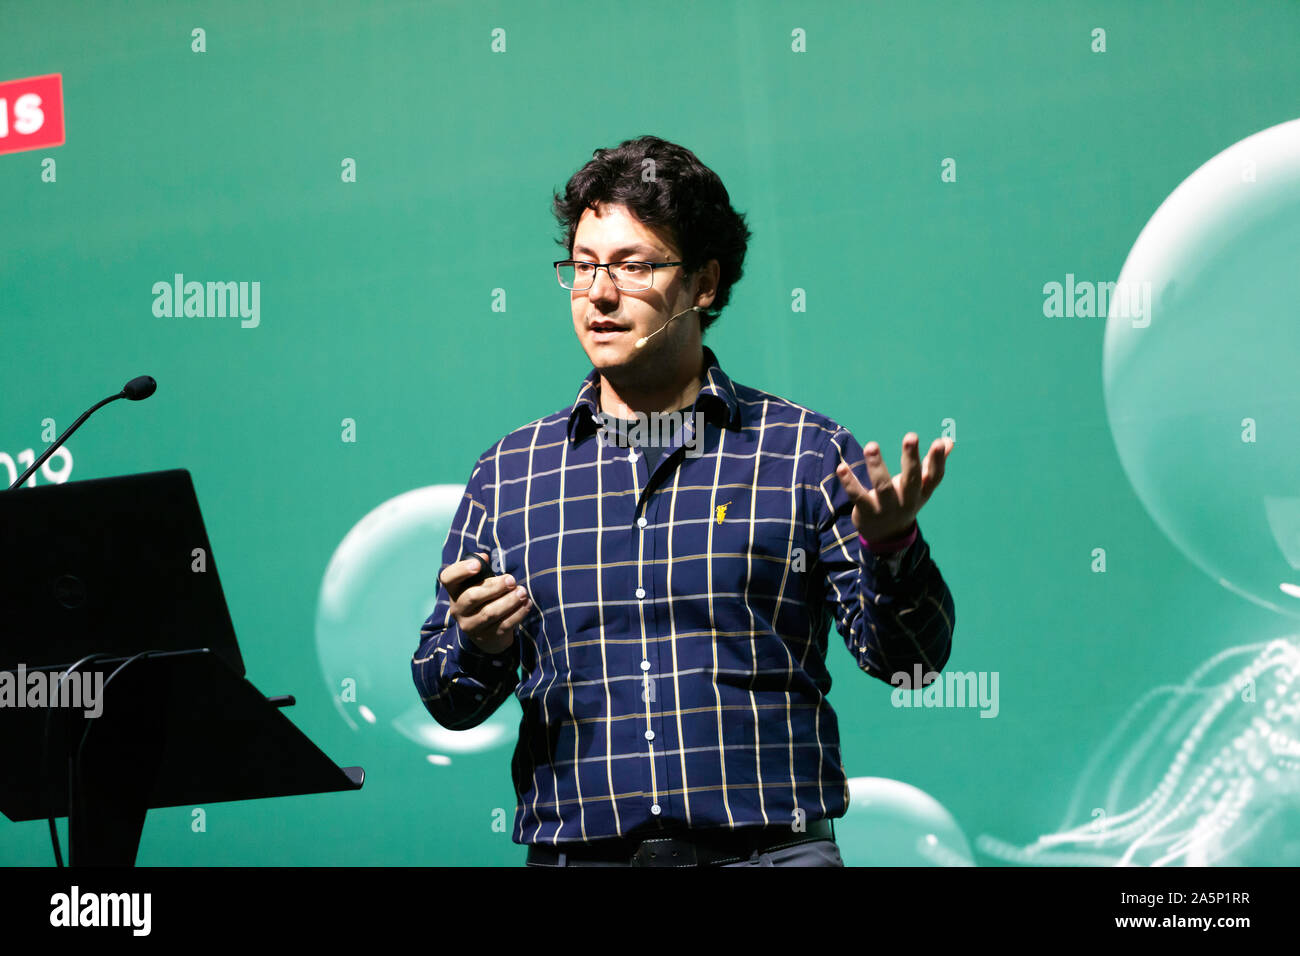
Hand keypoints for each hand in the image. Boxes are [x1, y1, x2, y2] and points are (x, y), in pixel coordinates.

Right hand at [438, 551, 530, 653]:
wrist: (487, 632)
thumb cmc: (484, 598)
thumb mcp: (479, 584)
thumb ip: (481, 571)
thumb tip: (484, 557)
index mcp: (454, 591)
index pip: (448, 578)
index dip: (461, 570)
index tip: (478, 565)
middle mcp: (458, 609)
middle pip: (472, 596)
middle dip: (495, 587)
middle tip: (512, 580)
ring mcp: (471, 625)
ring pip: (489, 613)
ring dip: (509, 601)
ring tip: (522, 592)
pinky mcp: (487, 637)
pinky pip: (503, 624)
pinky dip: (518, 613)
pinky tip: (526, 604)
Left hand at [835, 433, 952, 542]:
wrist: (886, 536)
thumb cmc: (904, 502)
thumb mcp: (920, 488)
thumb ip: (931, 464)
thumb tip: (948, 441)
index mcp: (922, 492)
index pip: (933, 476)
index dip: (938, 461)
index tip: (940, 443)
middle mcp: (906, 501)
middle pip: (911, 479)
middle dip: (911, 458)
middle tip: (911, 436)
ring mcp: (886, 508)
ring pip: (882, 486)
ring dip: (877, 466)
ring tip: (871, 446)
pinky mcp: (866, 512)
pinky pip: (857, 496)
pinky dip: (849, 482)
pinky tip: (841, 467)